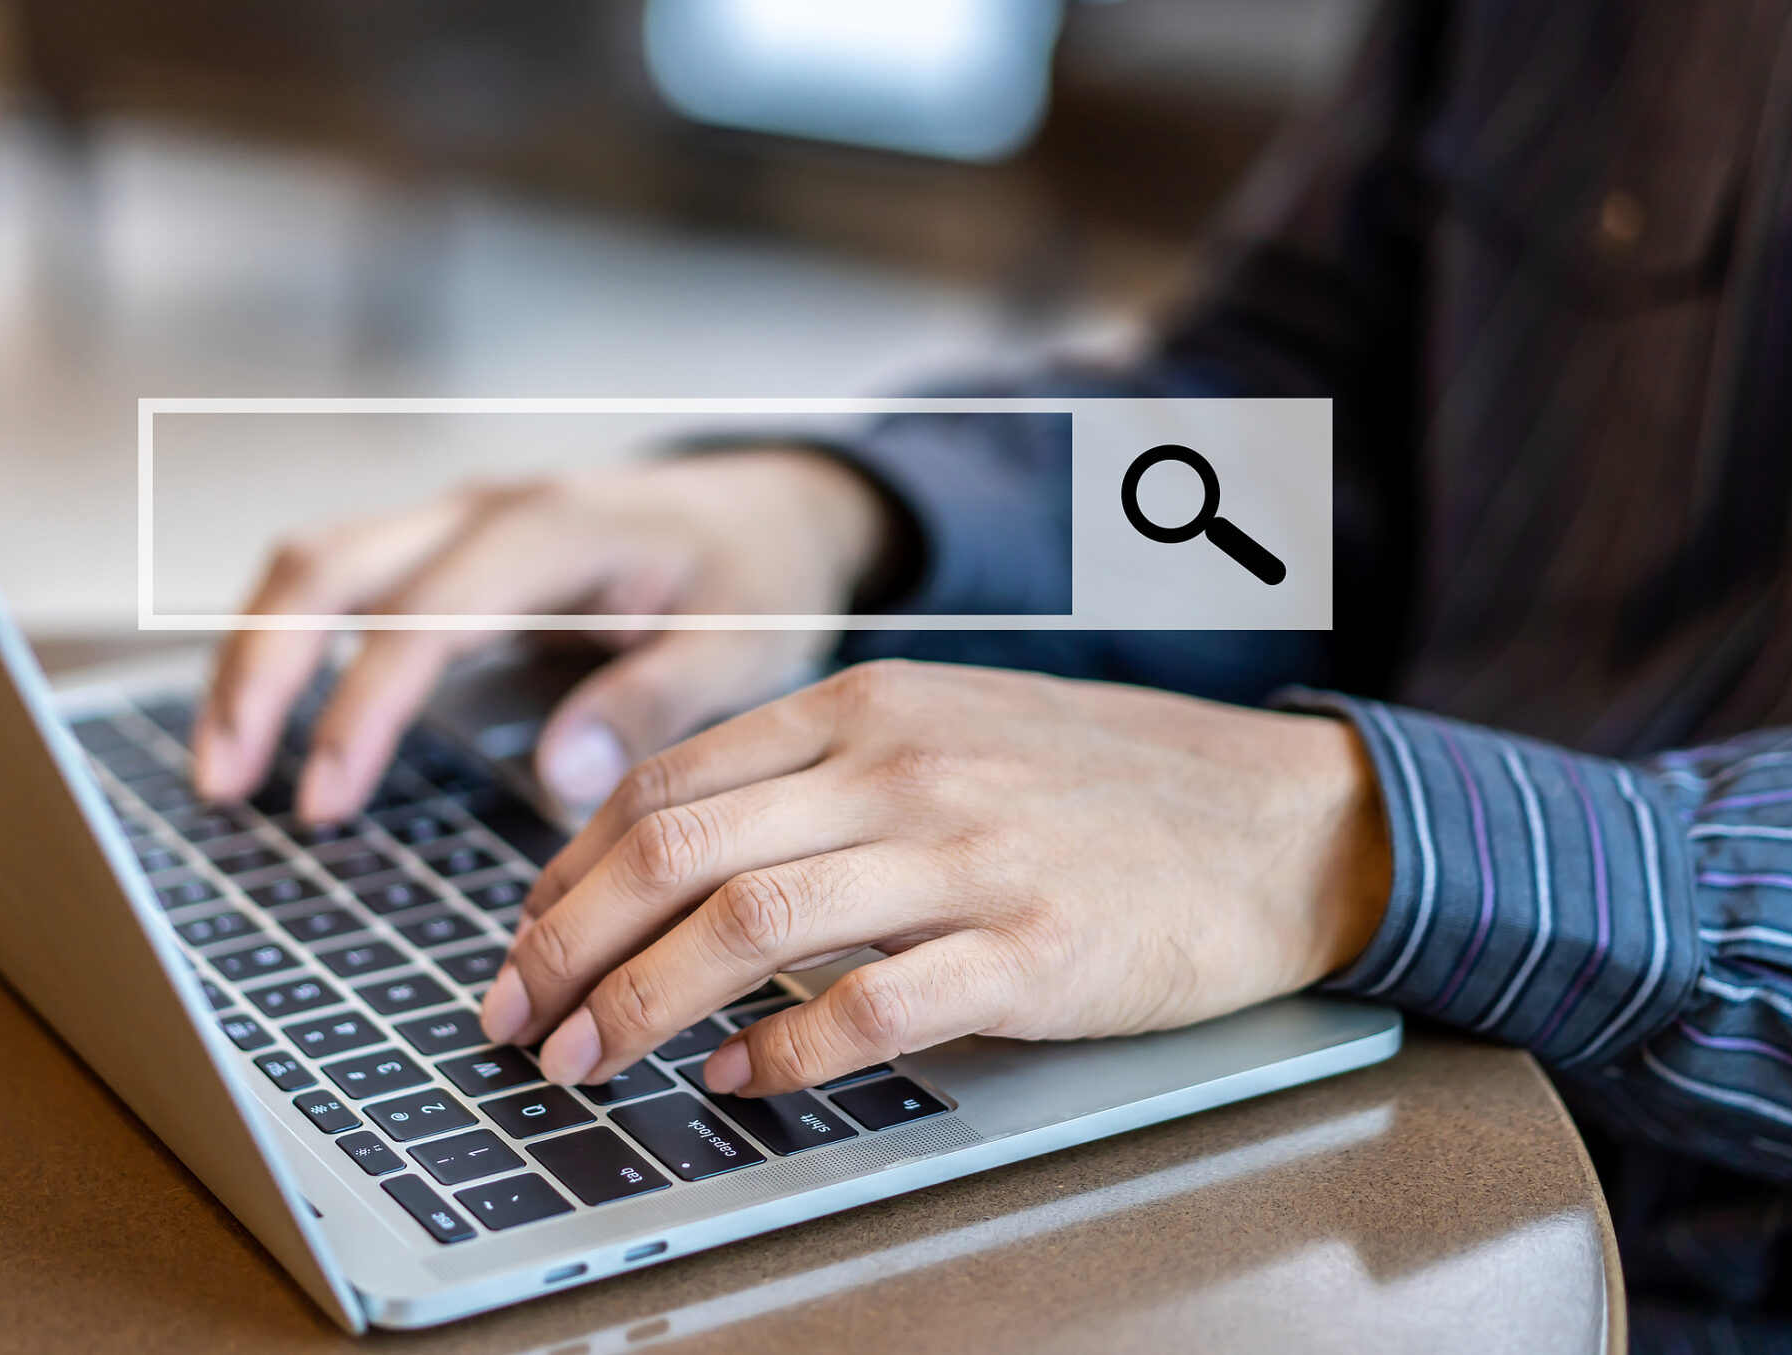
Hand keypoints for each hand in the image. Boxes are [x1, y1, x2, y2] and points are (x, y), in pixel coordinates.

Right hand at [191, 451, 889, 822]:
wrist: (778, 503)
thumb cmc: (762, 573)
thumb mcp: (747, 642)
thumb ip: (656, 700)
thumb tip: (558, 772)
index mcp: (553, 530)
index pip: (419, 618)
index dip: (357, 709)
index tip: (323, 801)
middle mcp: (487, 508)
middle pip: (328, 566)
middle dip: (258, 670)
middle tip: (221, 783)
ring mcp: (460, 519)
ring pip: (317, 562)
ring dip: (254, 653)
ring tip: (222, 766)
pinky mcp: (452, 546)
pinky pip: (345, 577)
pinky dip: (291, 637)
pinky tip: (270, 718)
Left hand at [478, 660, 1391, 1096]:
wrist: (1280, 820)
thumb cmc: (1106, 786)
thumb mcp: (949, 734)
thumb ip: (820, 779)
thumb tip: (676, 861)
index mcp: (867, 707)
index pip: (667, 782)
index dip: (566, 873)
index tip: (523, 944)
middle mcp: (901, 766)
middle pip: (676, 851)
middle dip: (566, 946)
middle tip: (512, 1021)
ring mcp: (966, 855)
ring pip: (748, 927)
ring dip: (639, 1007)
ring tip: (585, 1065)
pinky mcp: (1031, 950)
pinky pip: (872, 1008)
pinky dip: (782, 1055)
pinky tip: (735, 1084)